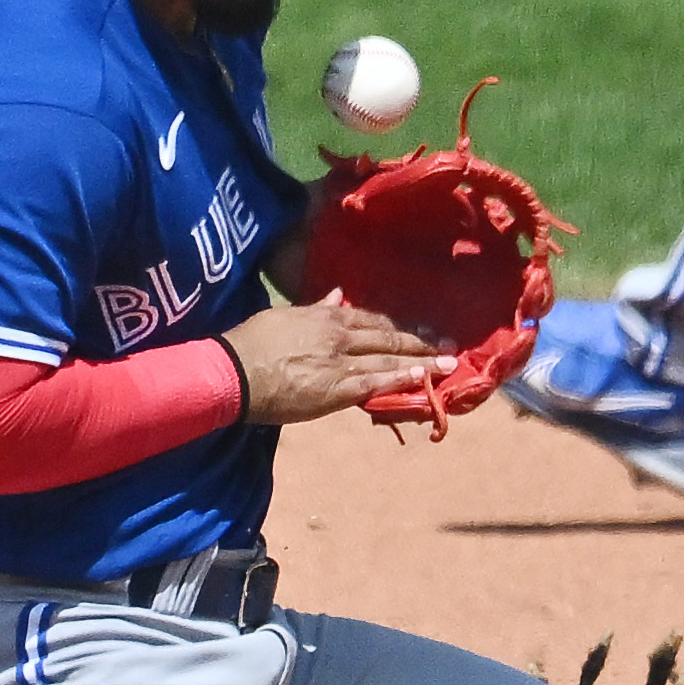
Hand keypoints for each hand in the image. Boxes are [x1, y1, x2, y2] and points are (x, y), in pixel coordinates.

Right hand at [225, 293, 452, 424]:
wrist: (234, 372)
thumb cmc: (251, 344)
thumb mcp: (284, 316)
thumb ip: (315, 307)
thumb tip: (336, 295)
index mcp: (326, 316)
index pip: (371, 318)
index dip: (398, 324)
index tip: (421, 328)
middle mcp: (340, 336)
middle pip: (388, 335)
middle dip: (421, 340)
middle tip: (449, 344)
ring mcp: (341, 362)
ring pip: (389, 358)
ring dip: (422, 360)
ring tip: (448, 363)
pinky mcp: (337, 389)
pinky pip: (377, 381)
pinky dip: (401, 378)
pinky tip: (422, 377)